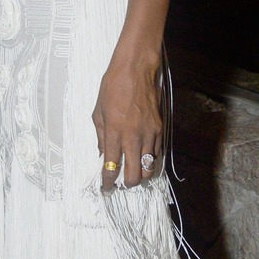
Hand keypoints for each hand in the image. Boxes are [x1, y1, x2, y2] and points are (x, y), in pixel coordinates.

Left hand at [92, 55, 162, 191]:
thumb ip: (101, 137)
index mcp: (114, 133)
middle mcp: (133, 137)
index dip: (108, 181)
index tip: (106, 187)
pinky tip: (143, 158)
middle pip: (135, 175)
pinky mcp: (160, 129)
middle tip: (122, 182)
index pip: (112, 166)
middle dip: (128, 183)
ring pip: (149, 167)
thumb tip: (103, 155)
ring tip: (134, 172)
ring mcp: (149, 134)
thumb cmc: (113, 87)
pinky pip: (156, 153)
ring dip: (141, 174)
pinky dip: (149, 160)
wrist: (136, 70)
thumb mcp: (98, 113)